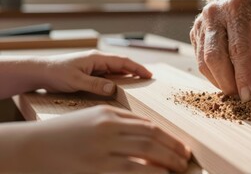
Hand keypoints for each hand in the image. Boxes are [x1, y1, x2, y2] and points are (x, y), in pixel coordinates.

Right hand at [13, 105, 190, 172]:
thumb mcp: (92, 120)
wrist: (31, 148)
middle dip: (174, 148)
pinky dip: (151, 173)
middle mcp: (108, 128)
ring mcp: (102, 148)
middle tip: (186, 158)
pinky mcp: (96, 168)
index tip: (180, 146)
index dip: (168, 136)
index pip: (147, 124)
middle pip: (152, 136)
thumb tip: (148, 132)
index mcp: (108, 114)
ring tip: (180, 168)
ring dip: (168, 160)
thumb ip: (119, 123)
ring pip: (146, 152)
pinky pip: (132, 170)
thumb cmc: (64, 135)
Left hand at [38, 50, 151, 95]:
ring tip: (139, 81)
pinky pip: (108, 74)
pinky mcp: (89, 72)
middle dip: (136, 70)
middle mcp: (97, 60)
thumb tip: (114, 88)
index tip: (149, 75)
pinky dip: (117, 78)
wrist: (39, 72)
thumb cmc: (55, 74)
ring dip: (127, 74)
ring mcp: (93, 65)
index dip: (137, 68)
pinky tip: (121, 84)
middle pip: (121, 64)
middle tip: (148, 78)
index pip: (122, 61)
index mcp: (96, 58)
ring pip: (115, 69)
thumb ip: (95, 85)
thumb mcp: (75, 81)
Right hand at [192, 0, 250, 101]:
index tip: (249, 95)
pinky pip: (200, 61)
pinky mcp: (193, 33)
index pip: (239, 48)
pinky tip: (226, 78)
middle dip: (228, 82)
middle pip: (215, 57)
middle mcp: (214, 15)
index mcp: (238, 10)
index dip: (243, 75)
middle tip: (242, 96)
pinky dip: (213, 75)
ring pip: (204, 62)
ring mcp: (200, 25)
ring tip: (235, 89)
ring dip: (220, 81)